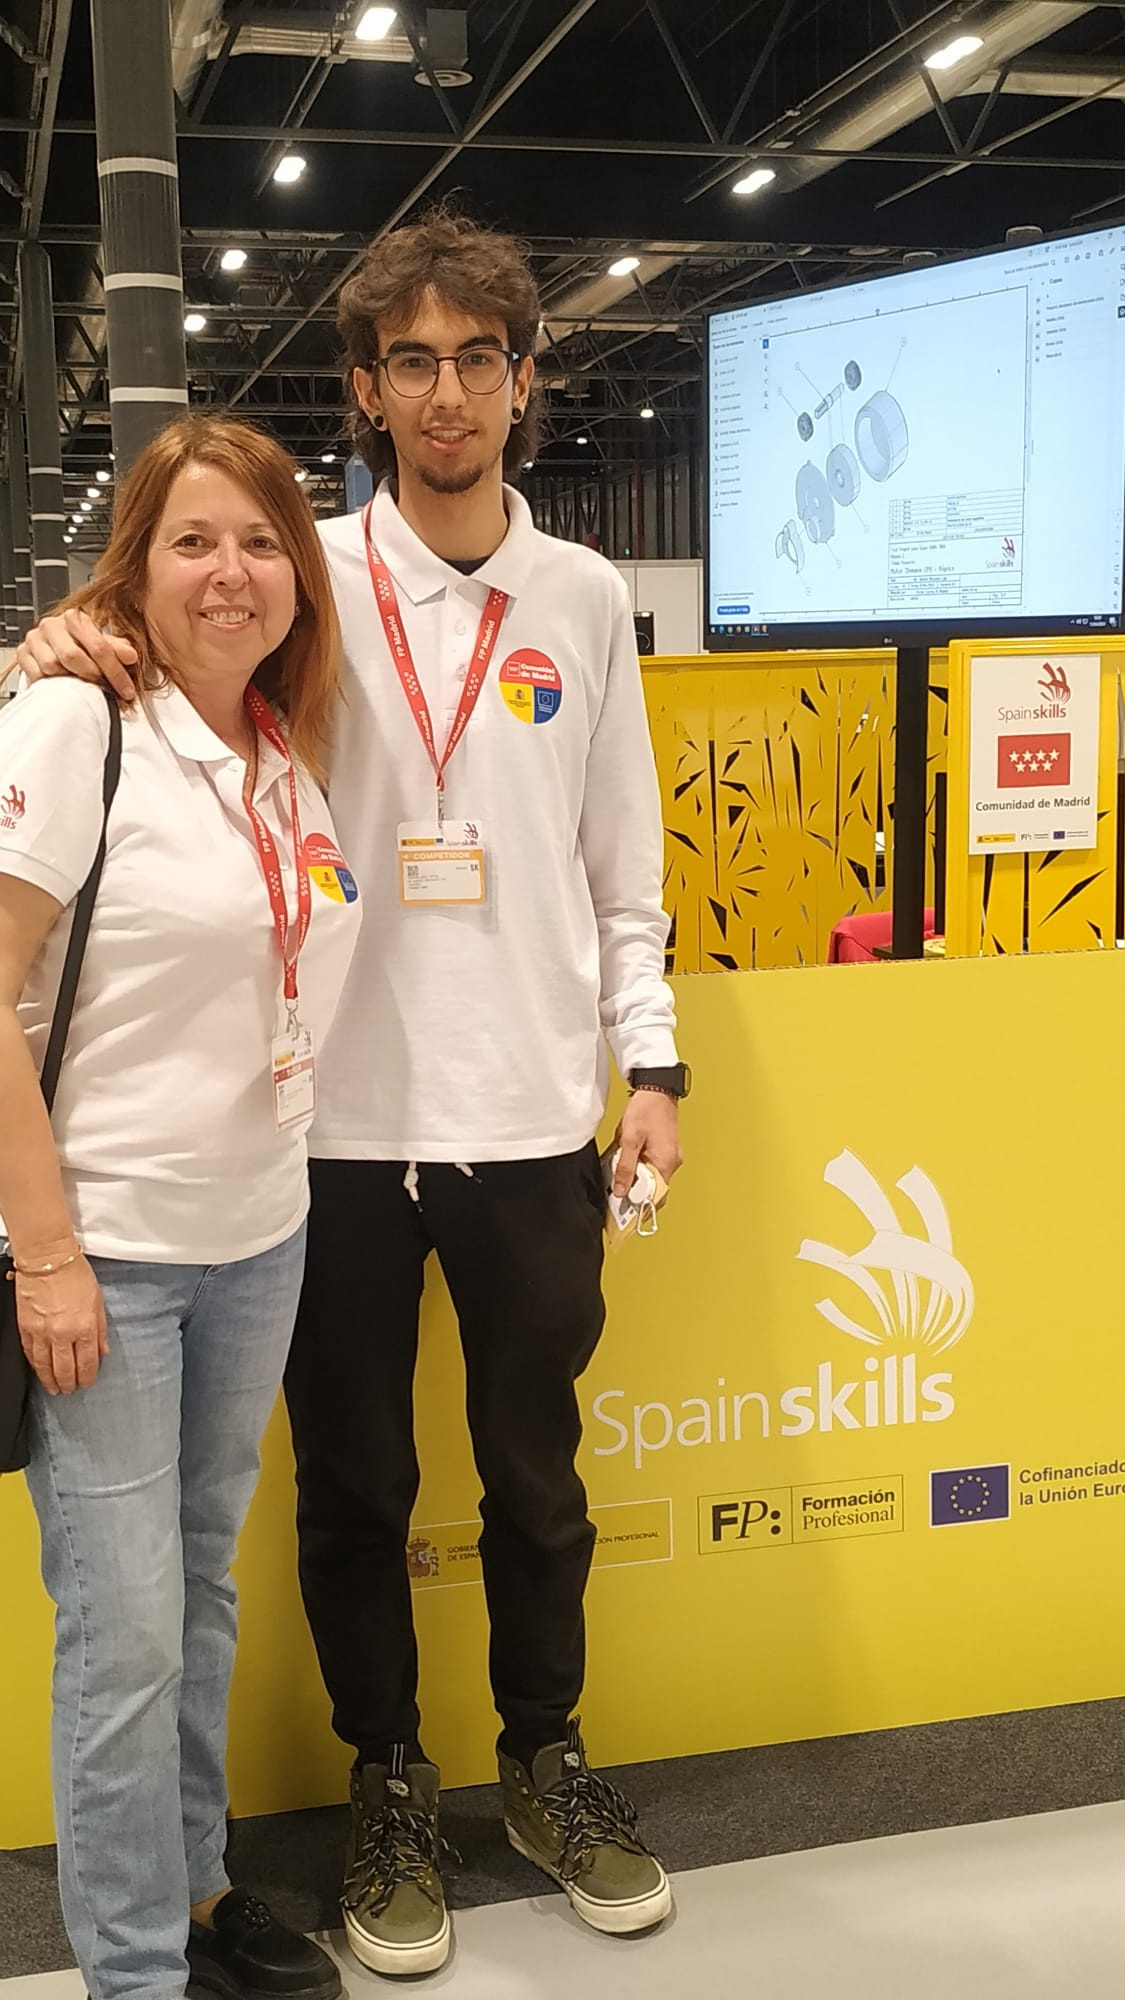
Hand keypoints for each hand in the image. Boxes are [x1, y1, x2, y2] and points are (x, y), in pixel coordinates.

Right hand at [15, 609, 137, 701]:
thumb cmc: (80, 646)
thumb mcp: (102, 644)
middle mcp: (52, 625)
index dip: (115, 671)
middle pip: (73, 656)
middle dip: (93, 676)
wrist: (53, 647)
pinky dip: (51, 682)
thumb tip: (131, 656)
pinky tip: (62, 683)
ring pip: (52, 665)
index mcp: (75, 618)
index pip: (98, 646)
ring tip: (81, 683)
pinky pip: (36, 674)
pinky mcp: (23, 653)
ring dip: (69, 679)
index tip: (126, 690)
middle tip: (105, 689)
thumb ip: (117, 649)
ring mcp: (35, 638)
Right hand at [15, 1257, 108, 1393]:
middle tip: (70, 1389)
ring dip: (51, 1381)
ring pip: (45, 1367)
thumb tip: (103, 1351)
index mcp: (84, 1327)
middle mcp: (63, 1334)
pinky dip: (35, 1366)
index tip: (87, 1382)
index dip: (87, 1377)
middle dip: (69, 1384)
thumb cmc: (75, 1274)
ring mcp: (42, 1333)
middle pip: (65, 1370)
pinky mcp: (25, 1328)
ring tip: (54, 1389)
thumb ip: (101, 1329)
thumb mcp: (98, 1301)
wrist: (47, 1259)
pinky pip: (30, 1354)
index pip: (87, 1363)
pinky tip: (40, 1371)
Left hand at [613, 1090, 683, 1198]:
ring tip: (624, 1157)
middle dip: (633, 1184)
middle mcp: (672, 1162)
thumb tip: (620, 1190)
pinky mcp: (666, 1150)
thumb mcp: (629, 1140)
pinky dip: (640, 1163)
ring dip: (635, 1172)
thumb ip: (625, 1168)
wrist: (656, 1089)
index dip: (635, 1199)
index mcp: (666, 1162)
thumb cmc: (646, 1109)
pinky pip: (652, 1165)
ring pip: (651, 1176)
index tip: (620, 1198)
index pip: (653, 1196)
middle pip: (652, 1188)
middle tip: (618, 1174)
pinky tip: (630, 1152)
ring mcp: (671, 1156)